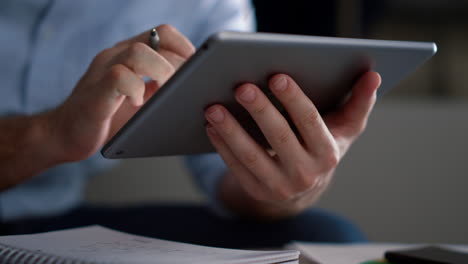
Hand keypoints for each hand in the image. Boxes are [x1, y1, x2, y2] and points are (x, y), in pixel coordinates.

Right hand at [46, 25, 194, 161]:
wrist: (64, 135)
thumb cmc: (107, 119)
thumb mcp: (140, 99)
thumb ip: (158, 88)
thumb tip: (194, 90)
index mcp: (129, 55)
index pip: (162, 34)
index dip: (184, 48)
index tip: (197, 69)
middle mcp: (116, 56)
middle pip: (156, 39)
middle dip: (179, 64)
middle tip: (186, 87)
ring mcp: (103, 71)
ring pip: (139, 52)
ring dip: (162, 72)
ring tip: (167, 92)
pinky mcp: (95, 92)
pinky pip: (119, 77)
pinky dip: (136, 89)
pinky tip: (139, 103)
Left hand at [204, 71, 380, 218]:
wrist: (302, 189)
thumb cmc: (321, 148)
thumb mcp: (344, 130)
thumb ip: (358, 103)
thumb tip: (372, 75)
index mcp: (327, 152)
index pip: (310, 122)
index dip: (293, 99)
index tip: (276, 76)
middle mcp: (305, 173)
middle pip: (279, 137)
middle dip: (260, 110)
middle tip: (241, 86)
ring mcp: (279, 185)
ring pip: (252, 156)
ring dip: (231, 131)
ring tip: (214, 108)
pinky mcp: (257, 190)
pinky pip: (236, 167)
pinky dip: (222, 146)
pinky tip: (211, 125)